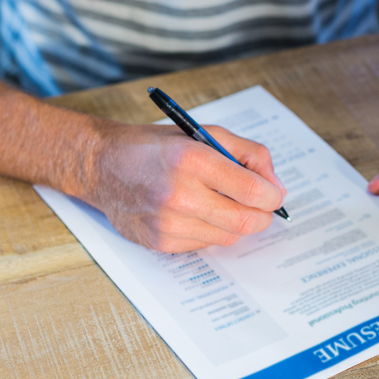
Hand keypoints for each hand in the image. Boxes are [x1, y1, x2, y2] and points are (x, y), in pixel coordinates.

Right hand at [82, 122, 286, 252]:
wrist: (104, 166)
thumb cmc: (157, 148)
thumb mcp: (204, 133)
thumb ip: (247, 154)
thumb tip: (275, 186)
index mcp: (192, 159)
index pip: (251, 191)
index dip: (272, 195)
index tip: (273, 194)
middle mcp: (179, 194)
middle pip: (245, 221)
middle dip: (262, 214)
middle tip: (260, 204)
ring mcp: (168, 223)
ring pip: (228, 236)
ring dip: (234, 222)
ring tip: (219, 201)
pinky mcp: (160, 242)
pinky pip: (205, 244)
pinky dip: (210, 230)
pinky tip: (195, 212)